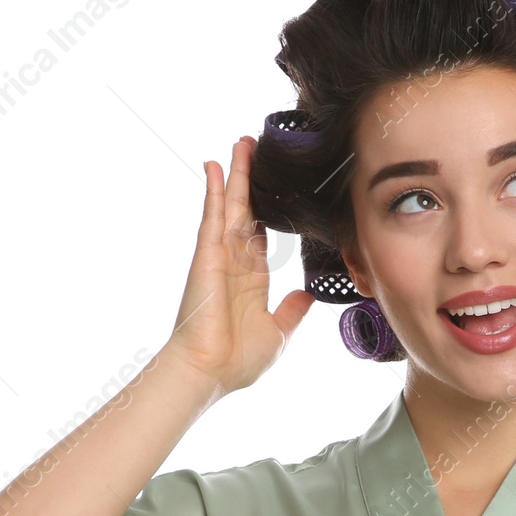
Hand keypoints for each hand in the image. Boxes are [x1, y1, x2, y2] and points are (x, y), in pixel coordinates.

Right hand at [166, 135, 314, 394]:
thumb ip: (292, 310)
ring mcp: (219, 257)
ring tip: (241, 144)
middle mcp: (234, 264)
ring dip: (236, 176)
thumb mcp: (279, 332)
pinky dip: (215, 191)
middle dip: (252, 182)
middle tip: (256, 150)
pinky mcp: (206, 256)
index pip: (261, 237)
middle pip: (246, 213)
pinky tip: (217, 166)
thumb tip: (308, 295)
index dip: (268, 211)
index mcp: (251, 281)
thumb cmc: (238, 360)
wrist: (210, 371)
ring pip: (231, 206)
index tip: (275, 190)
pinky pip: (213, 217)